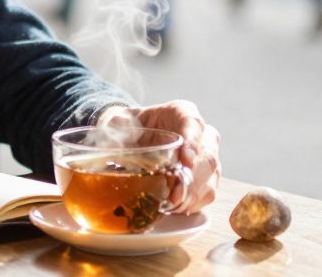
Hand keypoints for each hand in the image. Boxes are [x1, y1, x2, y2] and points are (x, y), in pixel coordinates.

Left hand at [97, 100, 220, 213]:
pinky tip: (178, 209)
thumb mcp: (119, 122)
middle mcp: (201, 134)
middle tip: (176, 194)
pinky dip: (194, 203)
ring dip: (194, 195)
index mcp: (181, 113)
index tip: (186, 160)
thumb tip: (110, 142)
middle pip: (208, 155)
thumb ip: (116, 128)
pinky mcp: (206, 178)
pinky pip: (208, 192)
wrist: (132, 138)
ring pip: (211, 177)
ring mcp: (206, 157)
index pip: (193, 122)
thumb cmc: (129, 127)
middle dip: (194, 178)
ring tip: (174, 205)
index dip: (193, 141)